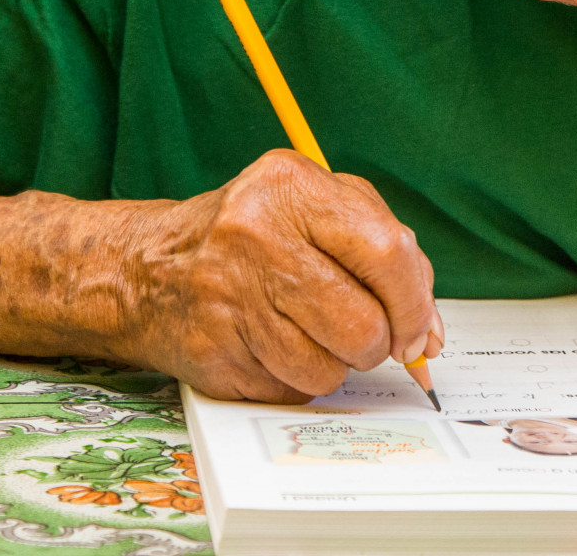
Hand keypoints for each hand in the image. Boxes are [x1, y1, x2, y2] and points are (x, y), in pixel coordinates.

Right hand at [118, 149, 442, 402]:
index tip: (418, 330)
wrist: (148, 270)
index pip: (386, 251)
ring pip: (329, 368)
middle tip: (362, 334)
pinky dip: (295, 380)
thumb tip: (427, 334)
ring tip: (306, 333)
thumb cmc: (252, 239)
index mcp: (291, 186)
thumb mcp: (317, 212)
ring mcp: (229, 296)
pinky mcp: (213, 351)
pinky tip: (270, 347)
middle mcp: (256, 235)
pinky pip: (290, 391)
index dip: (415, 303)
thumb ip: (387, 257)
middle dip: (377, 343)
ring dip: (334, 365)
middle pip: (363, 323)